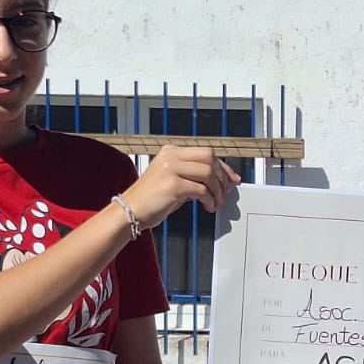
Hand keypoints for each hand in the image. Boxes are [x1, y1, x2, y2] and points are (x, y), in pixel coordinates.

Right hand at [121, 146, 240, 229]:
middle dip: (222, 175)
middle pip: (209, 157)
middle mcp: (171, 156)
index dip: (223, 166)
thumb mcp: (173, 181)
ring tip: (216, 202)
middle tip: (225, 191)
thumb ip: (194, 177)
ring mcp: (171, 169)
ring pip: (208, 173)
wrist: (130, 211)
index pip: (205, 153)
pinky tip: (208, 207)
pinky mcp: (173, 185)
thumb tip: (221, 181)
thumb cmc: (152, 200)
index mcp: (171, 152)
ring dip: (217, 190)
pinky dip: (209, 200)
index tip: (232, 178)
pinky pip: (201, 190)